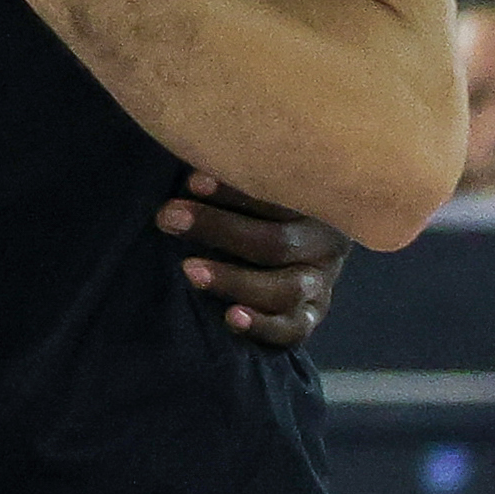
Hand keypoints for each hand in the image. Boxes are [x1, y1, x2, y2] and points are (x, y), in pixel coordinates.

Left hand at [159, 171, 347, 346]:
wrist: (298, 246)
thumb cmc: (260, 204)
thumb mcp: (259, 183)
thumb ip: (236, 174)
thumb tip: (190, 164)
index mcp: (316, 200)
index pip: (280, 195)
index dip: (234, 190)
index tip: (192, 182)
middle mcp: (325, 243)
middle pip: (276, 242)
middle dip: (219, 229)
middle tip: (170, 218)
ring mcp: (320, 283)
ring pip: (284, 289)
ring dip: (234, 280)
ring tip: (189, 270)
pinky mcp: (309, 316)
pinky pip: (292, 329)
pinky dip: (262, 326)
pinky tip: (231, 316)